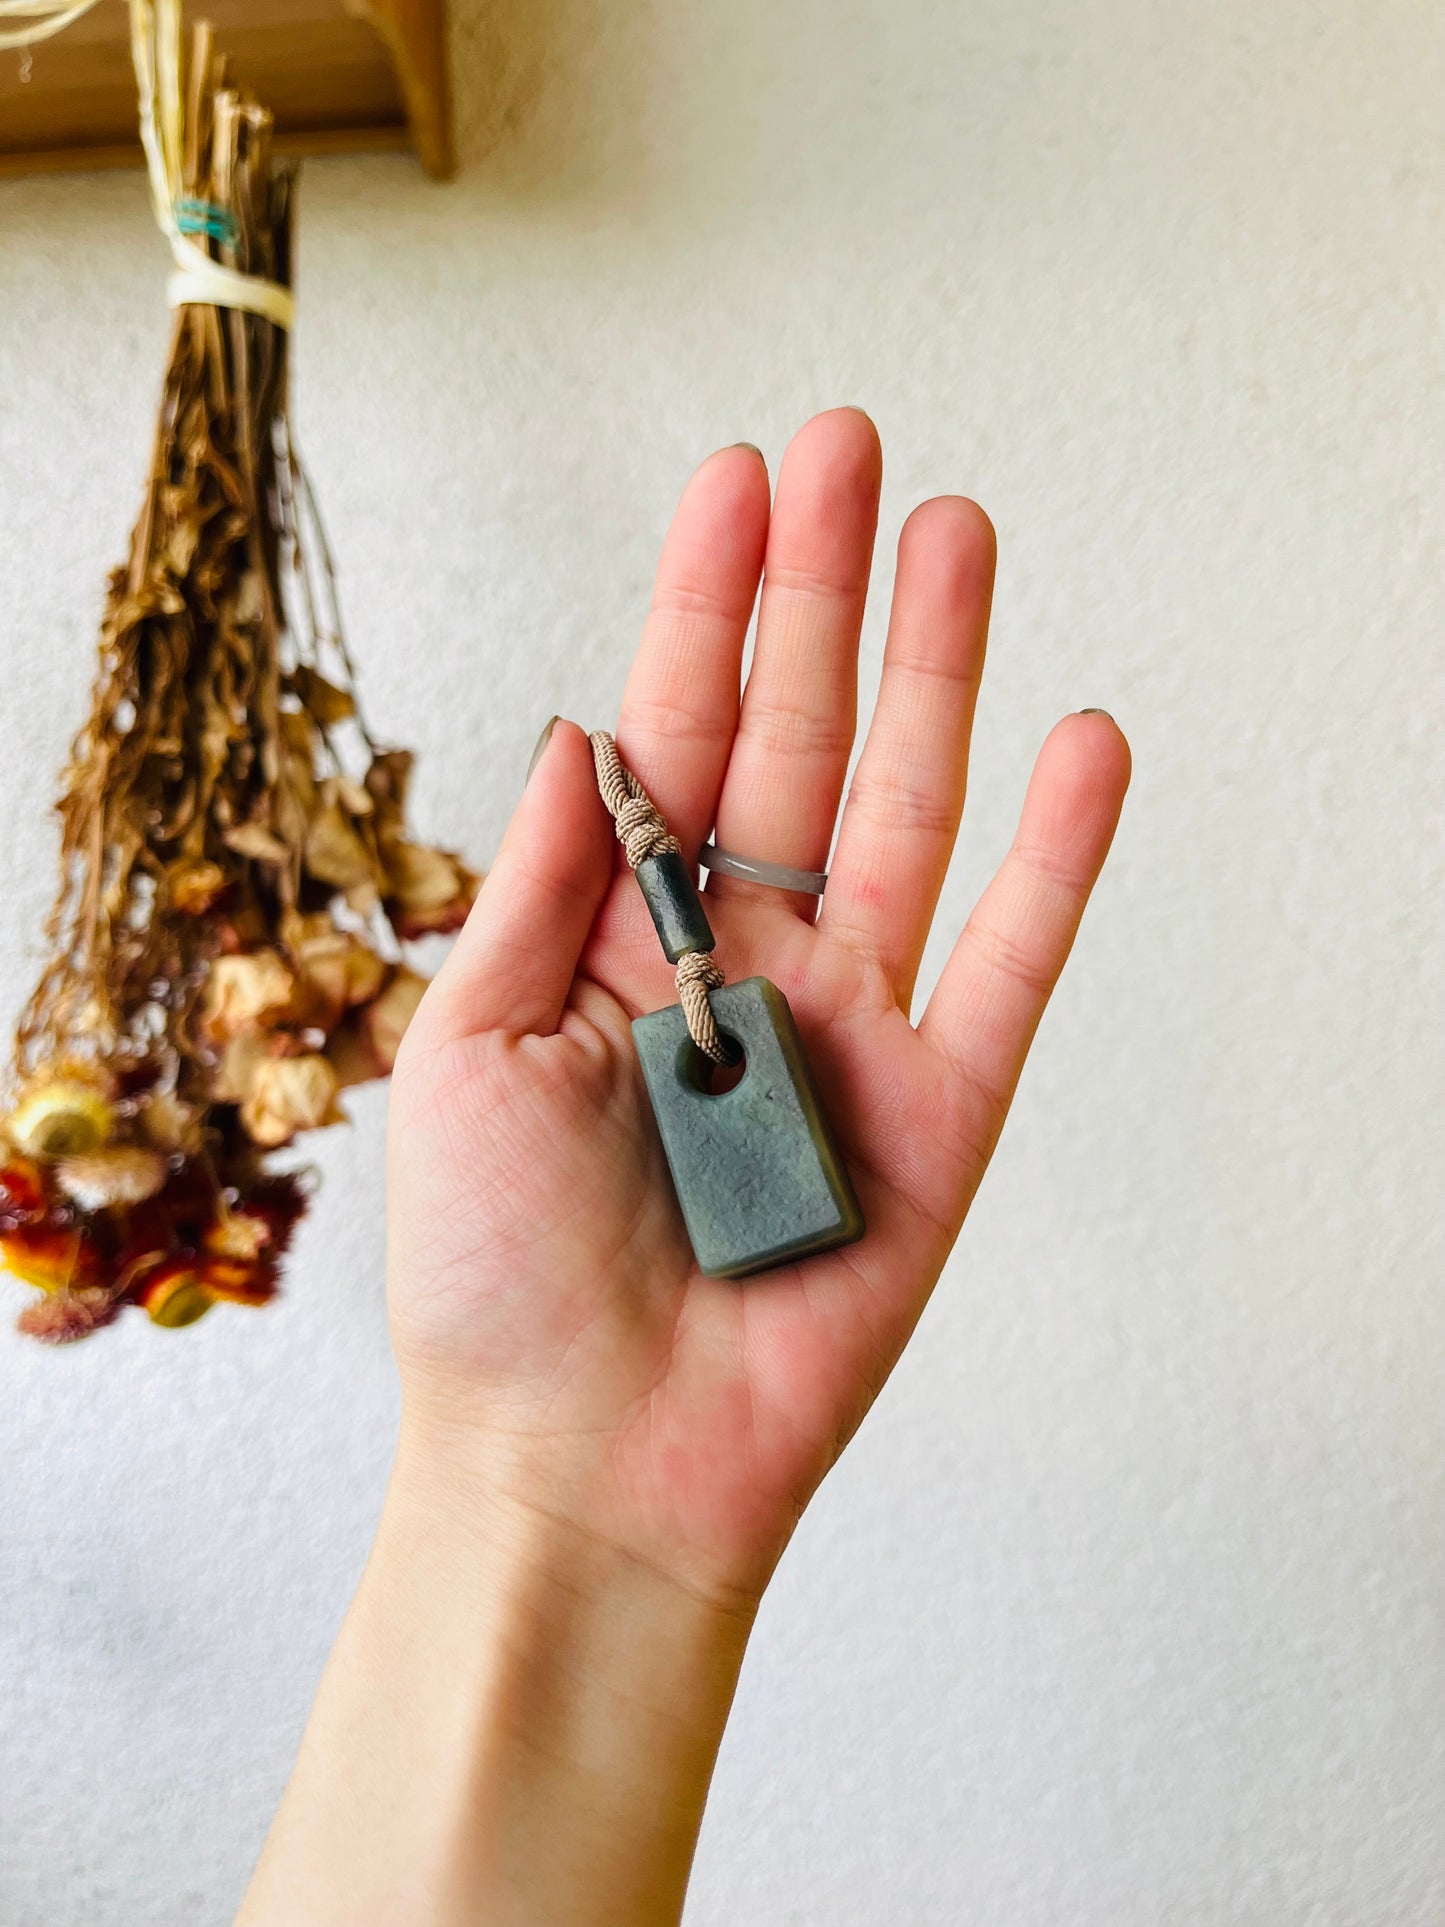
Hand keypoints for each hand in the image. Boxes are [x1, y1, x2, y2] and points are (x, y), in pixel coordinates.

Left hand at [386, 408, 1130, 1608]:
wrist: (588, 1467)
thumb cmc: (501, 1281)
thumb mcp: (467, 1049)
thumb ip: (542, 882)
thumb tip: (583, 726)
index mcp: (622, 941)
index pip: (677, 734)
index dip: (705, 605)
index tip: (739, 478)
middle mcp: (743, 965)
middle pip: (800, 744)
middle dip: (822, 595)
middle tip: (852, 450)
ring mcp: (850, 1031)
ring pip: (909, 818)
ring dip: (936, 675)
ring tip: (956, 534)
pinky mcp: (939, 1115)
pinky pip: (1013, 965)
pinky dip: (1055, 857)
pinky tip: (1078, 739)